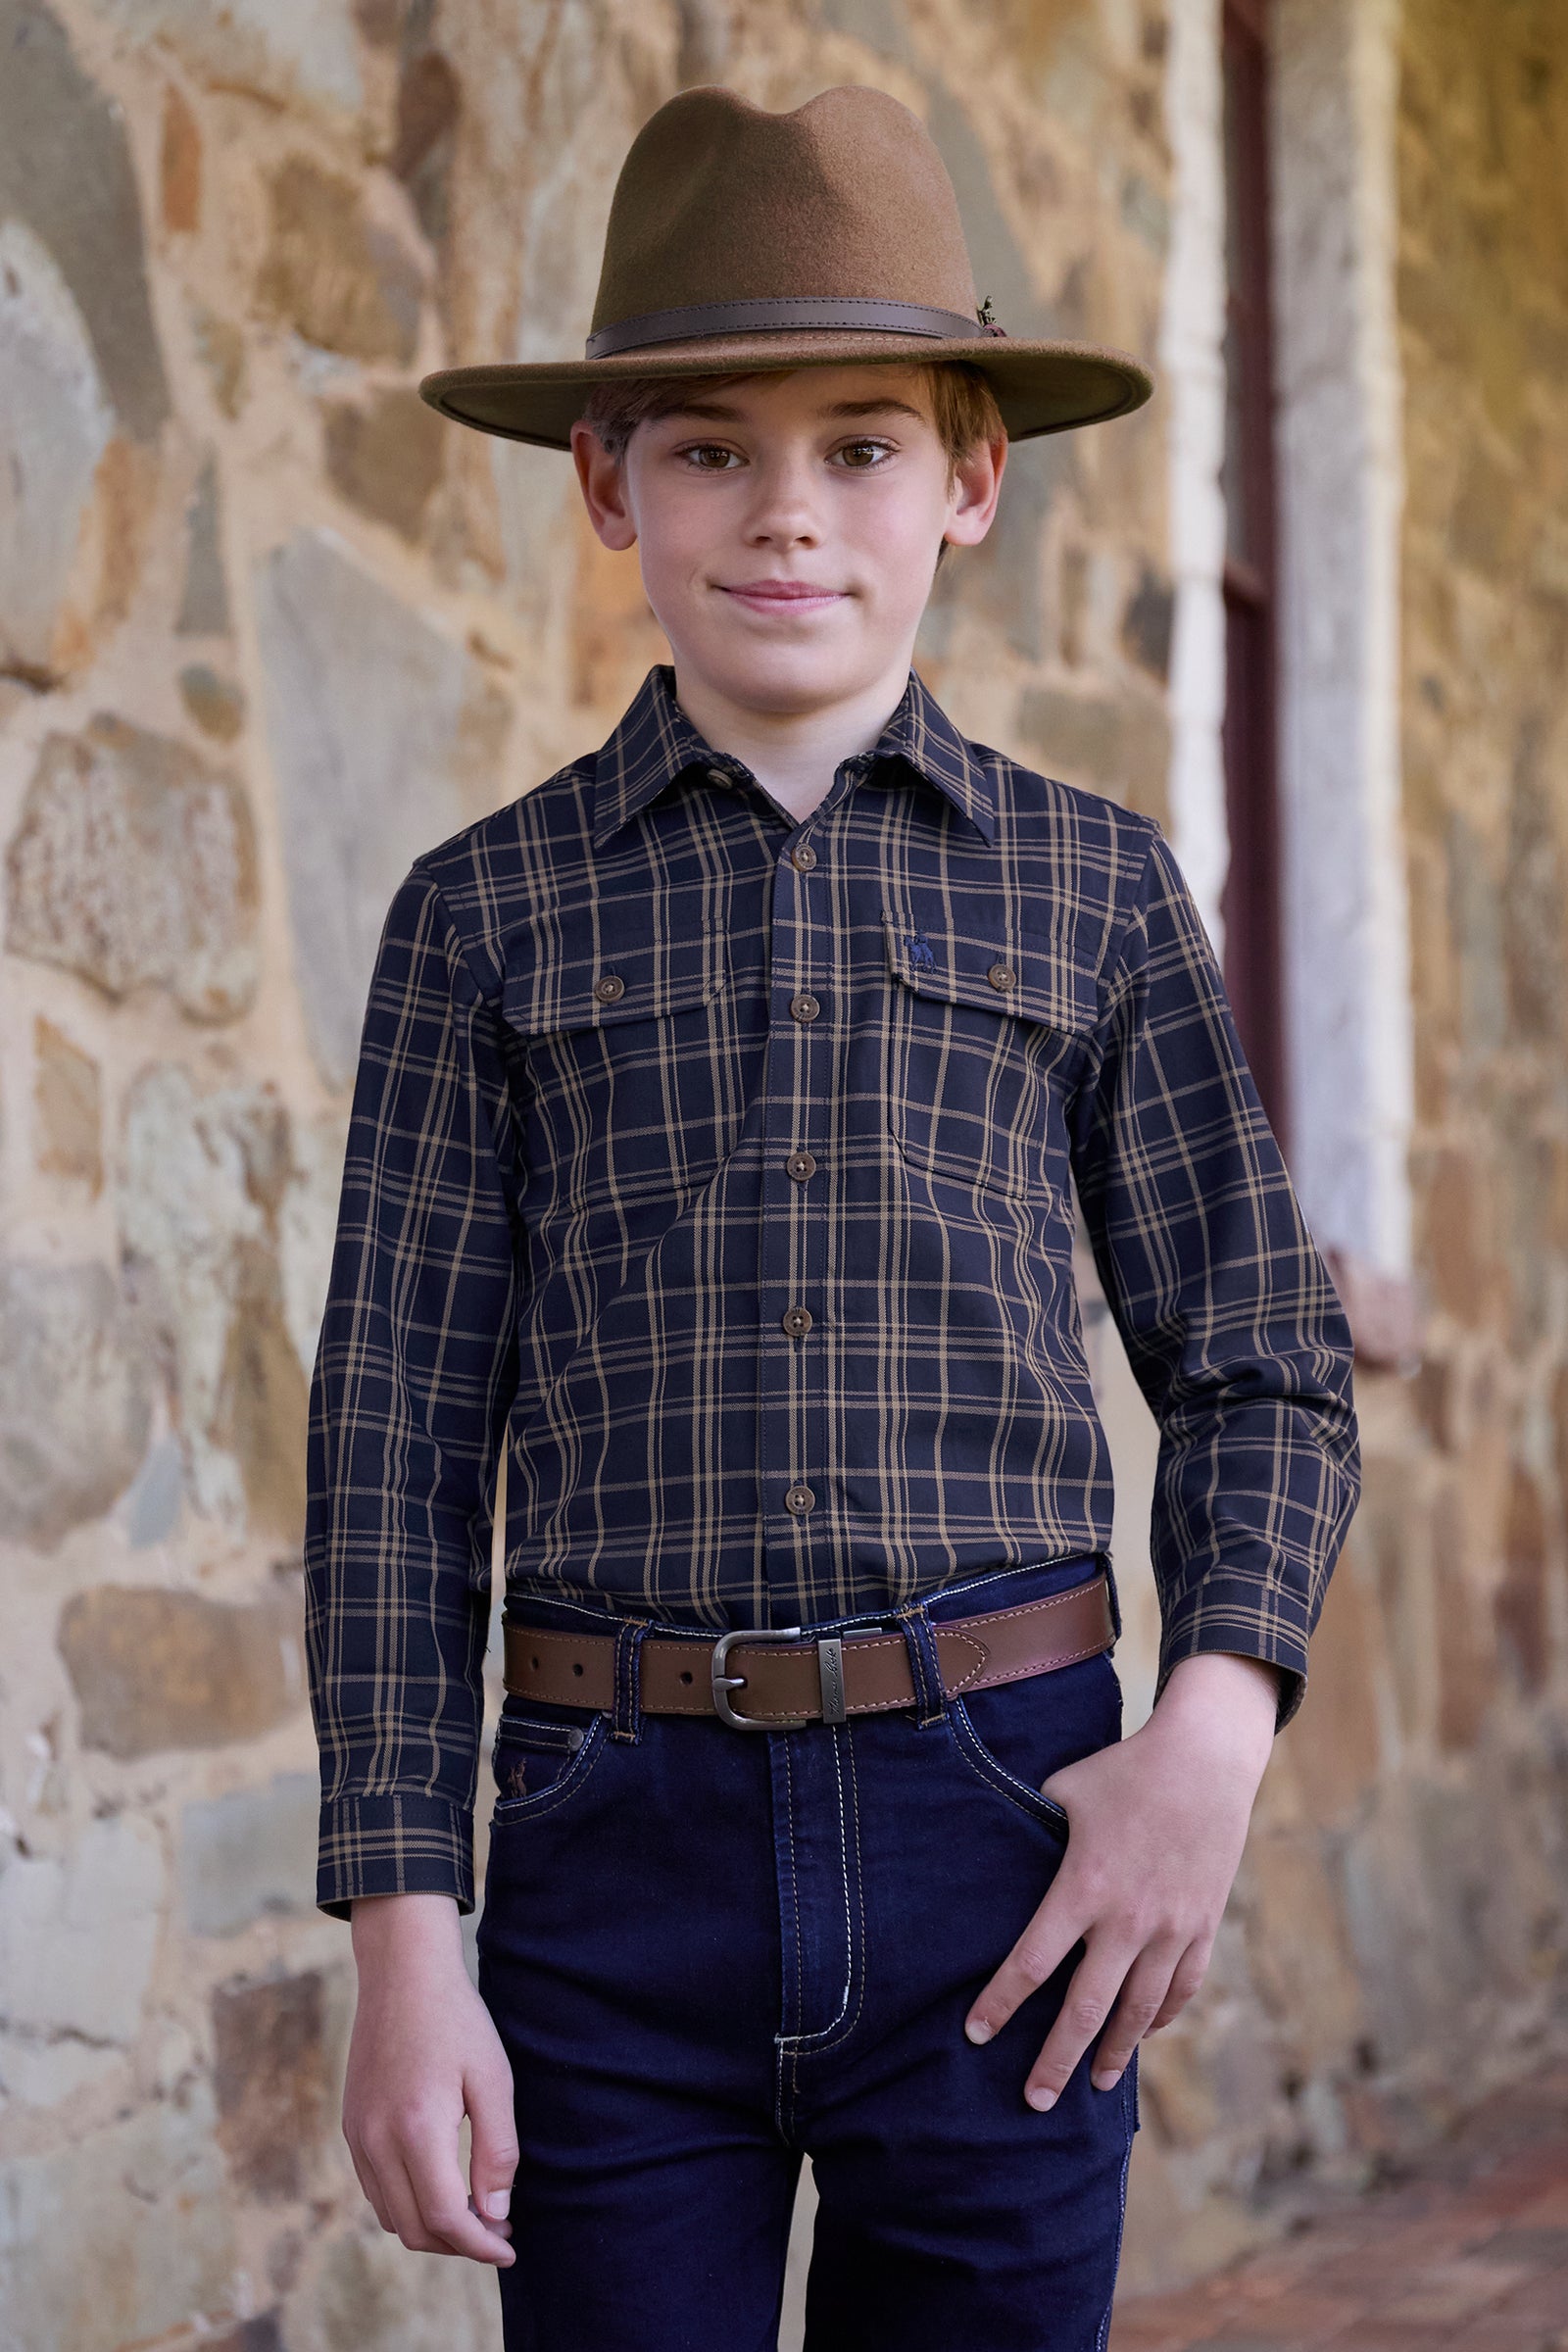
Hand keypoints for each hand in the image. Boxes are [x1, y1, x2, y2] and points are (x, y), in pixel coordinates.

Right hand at [343, 1892, 518, 2264]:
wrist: (402, 1972)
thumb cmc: (456, 2019)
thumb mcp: (493, 2078)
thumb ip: (497, 2150)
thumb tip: (496, 2211)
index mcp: (416, 2129)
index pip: (445, 2217)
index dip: (480, 2244)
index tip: (510, 2248)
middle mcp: (376, 2140)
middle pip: (415, 2229)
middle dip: (459, 2243)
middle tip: (498, 2229)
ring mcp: (357, 2135)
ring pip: (392, 2216)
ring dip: (432, 2228)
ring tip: (474, 2211)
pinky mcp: (351, 2126)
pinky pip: (376, 2190)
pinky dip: (407, 2205)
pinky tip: (440, 2185)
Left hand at [962, 1651, 1279, 2107]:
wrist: (1206, 1761)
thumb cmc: (1125, 1770)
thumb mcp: (1064, 1790)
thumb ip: (1034, 1829)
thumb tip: (1003, 1850)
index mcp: (1084, 1887)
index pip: (1032, 1961)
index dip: (1001, 2002)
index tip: (976, 2034)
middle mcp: (1128, 1920)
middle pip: (1085, 2009)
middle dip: (1056, 2061)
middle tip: (1032, 2101)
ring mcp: (1172, 1929)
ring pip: (1139, 2012)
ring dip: (1113, 2052)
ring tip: (1093, 2085)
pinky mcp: (1203, 1926)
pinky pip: (1181, 1989)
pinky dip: (1161, 2018)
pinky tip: (1142, 2034)